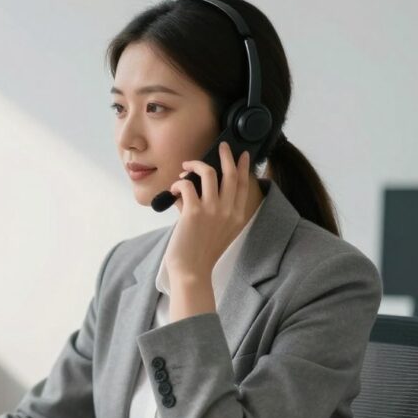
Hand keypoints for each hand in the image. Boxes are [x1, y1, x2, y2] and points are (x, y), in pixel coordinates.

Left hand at [163, 142, 250, 289]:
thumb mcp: (216, 231)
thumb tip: (192, 190)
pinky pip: (187, 185)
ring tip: (186, 167)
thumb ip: (211, 211)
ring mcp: (213, 210)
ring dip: (196, 165)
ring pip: (210, 173)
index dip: (244, 167)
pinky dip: (178, 183)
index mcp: (238, 216)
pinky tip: (173, 190)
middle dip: (226, 156)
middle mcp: (229, 211)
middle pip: (232, 174)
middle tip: (222, 146)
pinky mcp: (194, 212)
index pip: (244, 185)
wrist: (192, 271)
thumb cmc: (200, 253)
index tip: (242, 156)